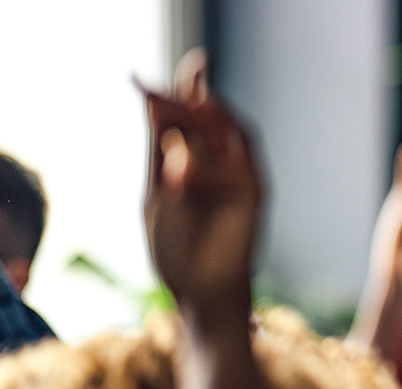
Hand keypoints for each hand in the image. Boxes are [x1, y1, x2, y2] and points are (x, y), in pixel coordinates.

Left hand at [142, 49, 266, 388]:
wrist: (201, 294)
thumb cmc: (176, 252)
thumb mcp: (157, 194)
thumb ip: (161, 154)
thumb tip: (157, 107)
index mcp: (191, 165)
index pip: (185, 120)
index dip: (173, 95)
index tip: (145, 80)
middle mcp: (219, 167)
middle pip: (210, 118)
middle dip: (192, 96)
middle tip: (171, 82)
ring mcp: (240, 179)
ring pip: (230, 132)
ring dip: (208, 115)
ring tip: (180, 108)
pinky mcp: (256, 194)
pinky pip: (241, 162)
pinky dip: (213, 159)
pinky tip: (183, 162)